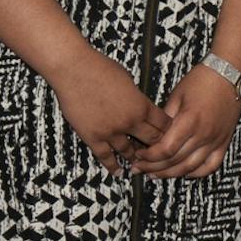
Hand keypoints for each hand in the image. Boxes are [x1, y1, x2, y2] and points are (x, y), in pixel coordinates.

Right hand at [51, 50, 168, 176]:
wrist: (73, 69)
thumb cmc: (100, 67)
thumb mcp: (128, 79)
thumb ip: (136, 97)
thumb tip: (140, 106)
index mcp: (141, 105)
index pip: (164, 124)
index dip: (167, 129)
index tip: (166, 133)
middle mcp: (129, 122)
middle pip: (151, 141)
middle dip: (156, 146)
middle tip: (156, 150)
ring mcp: (111, 131)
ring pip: (129, 152)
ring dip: (135, 157)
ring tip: (138, 161)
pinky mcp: (93, 137)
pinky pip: (105, 157)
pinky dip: (113, 167)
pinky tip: (118, 172)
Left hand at [133, 62, 240, 178]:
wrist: (230, 75)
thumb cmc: (202, 80)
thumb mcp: (177, 95)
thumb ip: (164, 118)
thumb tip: (150, 134)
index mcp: (189, 121)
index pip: (165, 149)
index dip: (149, 157)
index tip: (138, 155)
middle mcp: (203, 135)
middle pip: (175, 161)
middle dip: (154, 168)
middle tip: (139, 168)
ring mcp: (215, 141)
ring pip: (190, 168)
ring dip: (171, 174)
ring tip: (155, 174)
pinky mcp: (224, 143)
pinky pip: (210, 166)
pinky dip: (196, 173)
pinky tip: (183, 173)